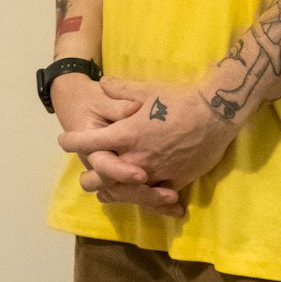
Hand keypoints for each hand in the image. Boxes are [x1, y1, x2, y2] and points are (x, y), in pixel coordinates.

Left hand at [58, 75, 238, 198]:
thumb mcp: (146, 88)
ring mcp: (153, 174)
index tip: (64, 140)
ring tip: (105, 191)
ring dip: (112, 191)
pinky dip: (142, 198)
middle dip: (89, 176)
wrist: (216, 113)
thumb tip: (102, 83)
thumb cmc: (179, 98)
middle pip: (100, 177)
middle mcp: (135, 159)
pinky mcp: (172, 182)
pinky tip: (138, 197)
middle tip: (85, 173)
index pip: (88, 142)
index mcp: (125, 134)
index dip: (72, 141)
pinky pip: (151, 197)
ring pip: (123, 192)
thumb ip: (119, 89)